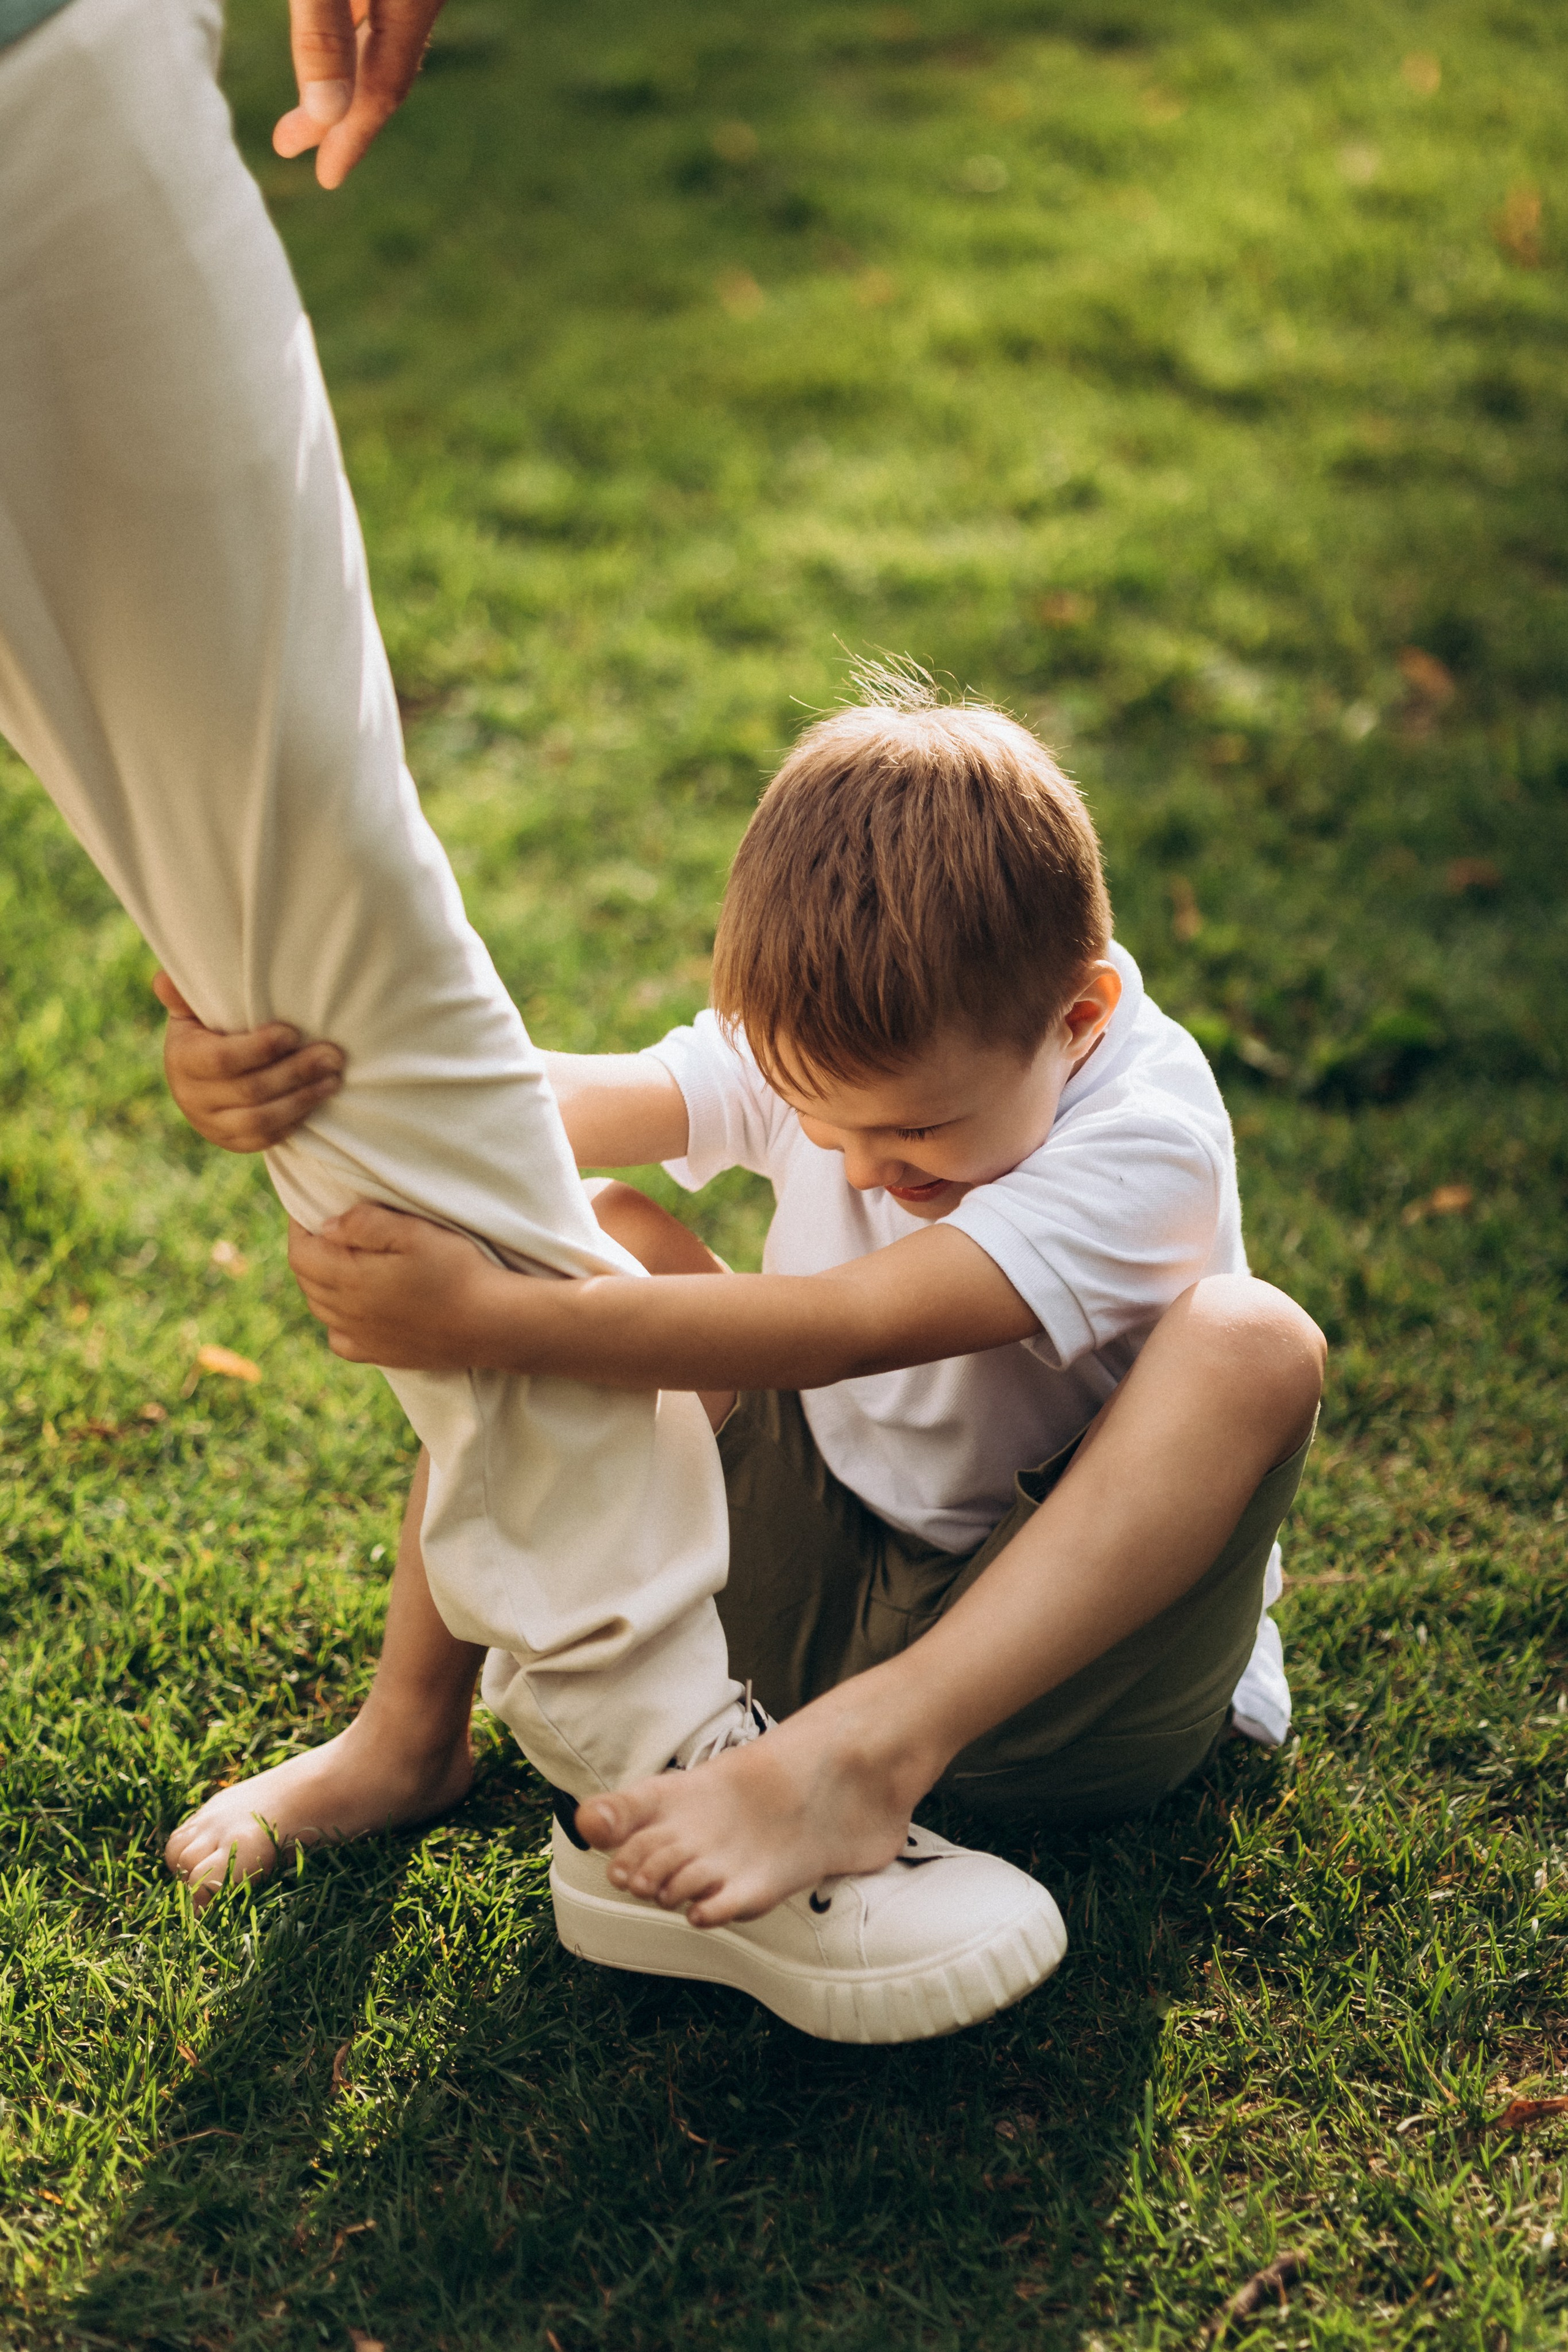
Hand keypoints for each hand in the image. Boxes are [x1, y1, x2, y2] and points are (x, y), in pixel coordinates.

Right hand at [154, 973, 345, 1151]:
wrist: (201, 1079)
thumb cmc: (207, 1032)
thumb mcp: (194, 1011)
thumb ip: (186, 995)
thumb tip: (165, 980)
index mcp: (184, 1060)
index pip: (222, 1059)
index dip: (260, 1048)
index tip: (293, 1033)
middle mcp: (193, 1097)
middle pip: (251, 1090)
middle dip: (296, 1072)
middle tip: (332, 1055)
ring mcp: (212, 1124)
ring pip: (261, 1119)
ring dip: (303, 1099)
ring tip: (333, 1078)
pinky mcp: (232, 1142)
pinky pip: (266, 1138)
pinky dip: (294, 1120)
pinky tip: (318, 1099)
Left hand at [273, 0, 448, 189]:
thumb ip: (323, 32)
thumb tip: (325, 113)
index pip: (384, 84)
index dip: (352, 137)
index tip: (326, 178)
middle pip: (381, 67)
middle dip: (337, 113)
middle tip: (290, 145)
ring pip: (375, 37)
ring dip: (342, 76)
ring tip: (308, 105)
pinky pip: (370, 7)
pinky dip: (348, 35)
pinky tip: (332, 41)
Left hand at [289, 1204, 504, 1367]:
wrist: (490, 1322)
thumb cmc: (455, 1270)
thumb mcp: (414, 1232)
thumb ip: (365, 1224)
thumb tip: (326, 1226)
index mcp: (349, 1278)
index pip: (300, 1253)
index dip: (299, 1228)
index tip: (310, 1209)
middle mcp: (347, 1312)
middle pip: (307, 1280)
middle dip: (311, 1252)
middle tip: (330, 1231)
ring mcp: (362, 1337)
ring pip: (320, 1309)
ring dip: (322, 1284)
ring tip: (343, 1264)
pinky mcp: (380, 1355)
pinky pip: (339, 1340)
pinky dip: (338, 1321)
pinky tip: (356, 1308)